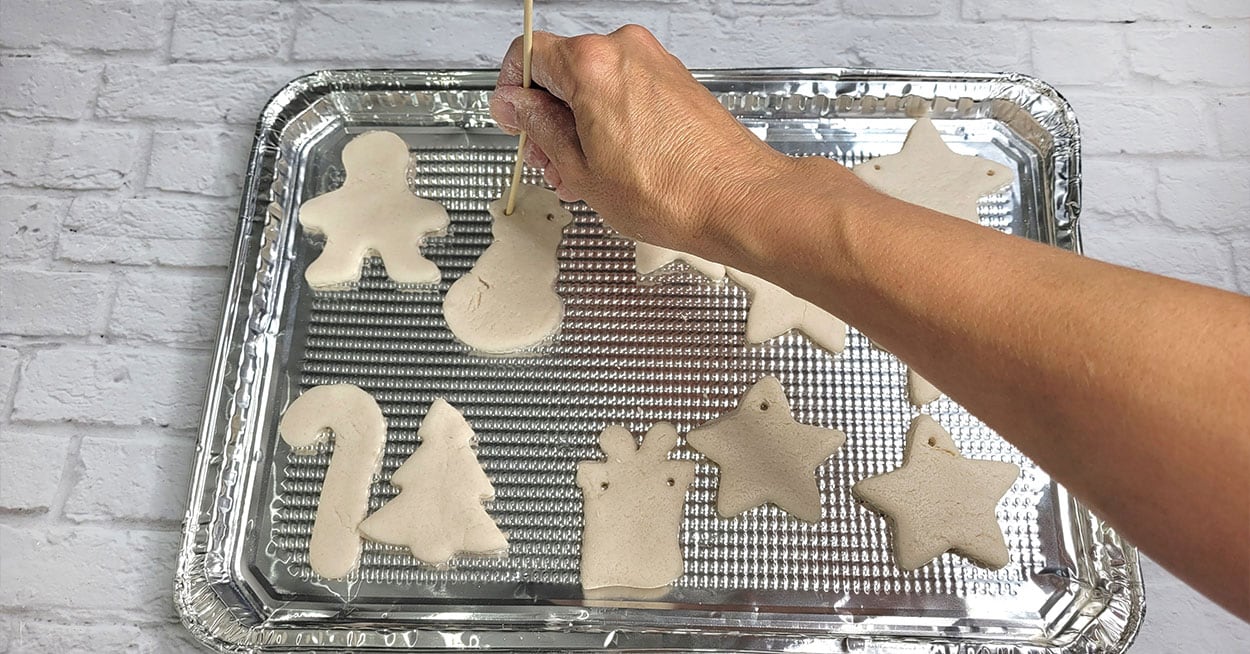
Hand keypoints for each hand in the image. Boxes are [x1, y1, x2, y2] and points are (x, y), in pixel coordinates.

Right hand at [490, 25, 800, 256]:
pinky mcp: (676, 81)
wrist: (738, 201)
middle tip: (549, 160)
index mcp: (592, 64)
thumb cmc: (674, 192)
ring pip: (594, 83)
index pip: (527, 55)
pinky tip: (614, 164)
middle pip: (562, 70)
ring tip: (584, 173)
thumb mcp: (581, 170)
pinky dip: (610, 120)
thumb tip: (517, 107)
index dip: (512, 93)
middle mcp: (625, 51)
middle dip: (547, 117)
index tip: (514, 122)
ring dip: (578, 124)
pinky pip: (625, 90)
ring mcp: (655, 63)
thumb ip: (539, 129)